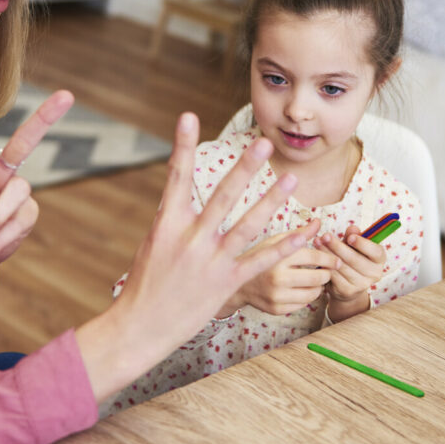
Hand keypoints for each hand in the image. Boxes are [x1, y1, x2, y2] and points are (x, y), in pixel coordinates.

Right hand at [75, 112, 314, 400]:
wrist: (140, 327)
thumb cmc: (146, 283)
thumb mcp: (154, 243)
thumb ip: (173, 217)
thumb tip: (180, 191)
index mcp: (166, 224)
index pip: (177, 177)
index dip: (183, 146)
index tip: (188, 116)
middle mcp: (190, 239)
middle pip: (222, 197)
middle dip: (243, 169)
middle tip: (263, 143)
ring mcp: (210, 261)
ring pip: (247, 226)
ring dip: (271, 202)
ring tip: (291, 181)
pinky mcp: (227, 282)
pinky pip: (261, 260)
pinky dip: (285, 246)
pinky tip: (304, 233)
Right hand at [217, 226, 335, 316]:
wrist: (237, 283)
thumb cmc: (258, 257)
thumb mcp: (275, 241)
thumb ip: (298, 233)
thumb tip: (318, 222)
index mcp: (278, 256)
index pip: (313, 257)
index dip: (329, 258)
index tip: (336, 260)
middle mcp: (277, 277)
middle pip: (318, 278)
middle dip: (326, 273)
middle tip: (326, 271)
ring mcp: (276, 296)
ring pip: (313, 293)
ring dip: (318, 286)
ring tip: (314, 280)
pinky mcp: (276, 309)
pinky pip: (303, 304)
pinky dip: (306, 296)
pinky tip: (301, 289)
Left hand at [317, 224, 386, 320]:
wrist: (348, 285)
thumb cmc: (352, 258)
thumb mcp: (354, 245)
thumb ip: (353, 236)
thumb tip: (353, 228)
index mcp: (379, 259)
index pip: (376, 251)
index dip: (363, 244)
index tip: (350, 237)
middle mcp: (374, 274)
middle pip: (354, 258)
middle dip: (337, 246)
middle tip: (325, 236)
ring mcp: (361, 285)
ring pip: (342, 267)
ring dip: (327, 253)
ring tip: (317, 243)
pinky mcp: (347, 291)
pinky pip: (334, 276)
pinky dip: (325, 266)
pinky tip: (318, 258)